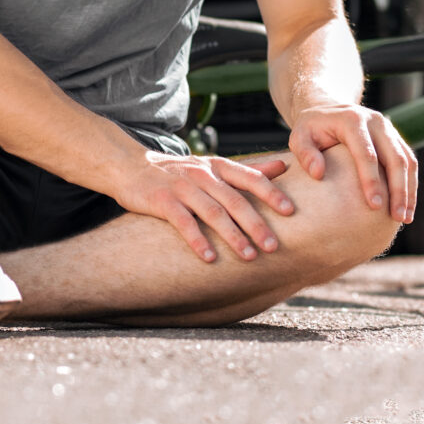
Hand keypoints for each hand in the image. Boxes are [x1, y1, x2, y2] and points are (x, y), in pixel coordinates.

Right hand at [116, 153, 294, 262]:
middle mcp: (204, 174)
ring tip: (249, 256)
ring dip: (232, 236)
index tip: (291, 211)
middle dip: (256, 224)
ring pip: (212, 212)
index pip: (250, 178)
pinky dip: (197, 240)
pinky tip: (209, 258)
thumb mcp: (214, 166)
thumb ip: (248, 169)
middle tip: (274, 246)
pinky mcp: (162, 200)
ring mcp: (182, 187)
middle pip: (235, 200)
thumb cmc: (180, 172)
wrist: (132, 166)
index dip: (271, 193)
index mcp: (219, 167)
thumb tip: (284, 165)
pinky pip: (183, 222)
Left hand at [288, 103, 416, 222]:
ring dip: (409, 190)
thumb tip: (318, 174)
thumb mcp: (298, 136)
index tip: (374, 206)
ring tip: (405, 218)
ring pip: (407, 160)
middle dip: (399, 189)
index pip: (367, 154)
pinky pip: (409, 162)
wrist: (327, 110)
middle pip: (395, 158)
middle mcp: (376, 122)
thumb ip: (304, 153)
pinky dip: (410, 184)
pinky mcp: (395, 138)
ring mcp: (389, 129)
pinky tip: (406, 206)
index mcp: (353, 120)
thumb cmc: (311, 129)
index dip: (372, 181)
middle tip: (397, 218)